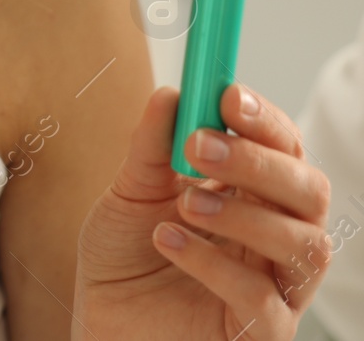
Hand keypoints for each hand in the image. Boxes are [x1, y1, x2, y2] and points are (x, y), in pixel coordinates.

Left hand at [72, 83, 332, 339]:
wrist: (101, 326)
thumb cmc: (123, 261)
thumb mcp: (129, 195)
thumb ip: (151, 148)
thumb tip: (172, 92)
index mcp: (252, 198)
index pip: (284, 149)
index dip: (264, 120)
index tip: (228, 95)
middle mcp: (274, 239)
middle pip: (308, 192)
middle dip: (261, 162)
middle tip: (200, 145)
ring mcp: (275, 289)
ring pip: (305, 245)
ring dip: (244, 215)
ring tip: (184, 203)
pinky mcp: (259, 333)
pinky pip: (263, 299)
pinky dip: (214, 264)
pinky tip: (168, 241)